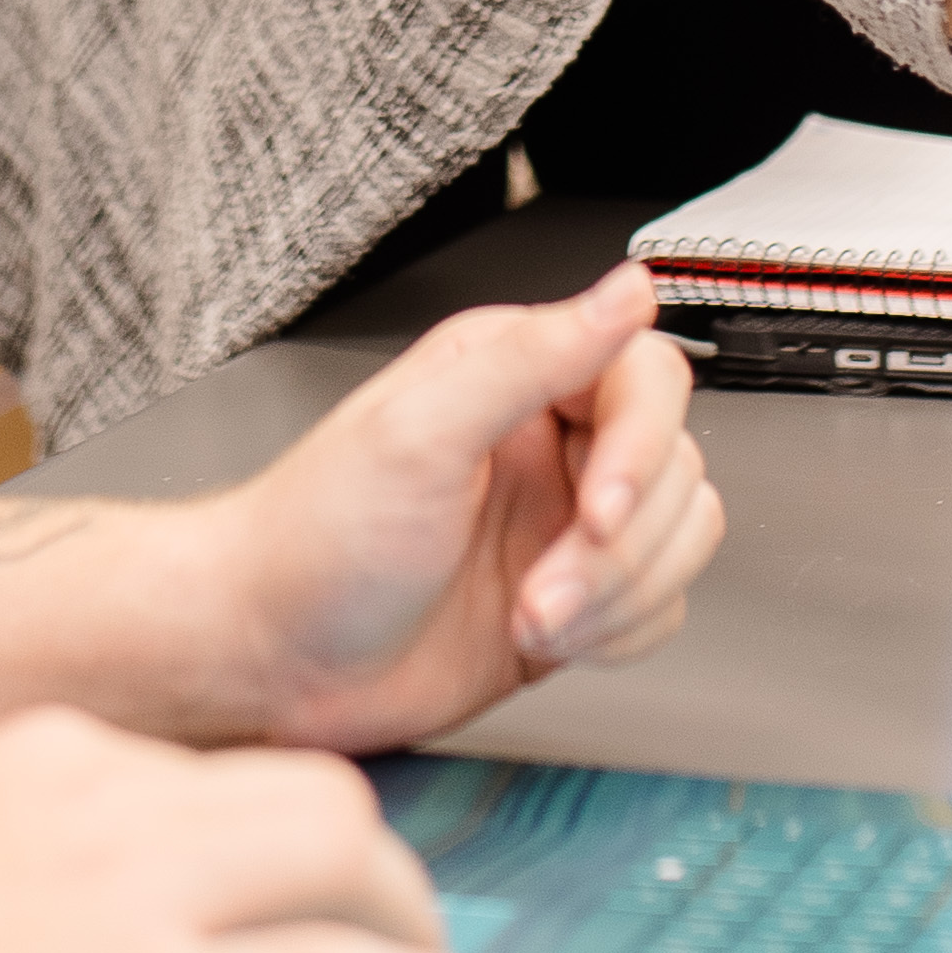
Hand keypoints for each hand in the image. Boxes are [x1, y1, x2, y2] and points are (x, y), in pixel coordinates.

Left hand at [217, 267, 722, 753]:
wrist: (273, 661)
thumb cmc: (314, 541)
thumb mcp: (418, 432)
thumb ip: (532, 357)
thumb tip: (627, 291)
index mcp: (513, 374)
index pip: (646, 378)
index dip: (640, 449)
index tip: (595, 507)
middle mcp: (548, 441)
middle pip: (673, 469)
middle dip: (616, 548)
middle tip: (544, 588)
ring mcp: (563, 525)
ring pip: (678, 538)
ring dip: (617, 595)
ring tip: (534, 618)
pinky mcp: (574, 599)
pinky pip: (659, 604)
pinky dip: (619, 633)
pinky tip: (547, 638)